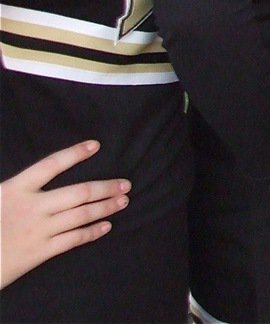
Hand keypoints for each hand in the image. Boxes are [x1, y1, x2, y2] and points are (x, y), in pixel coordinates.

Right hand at [1, 140, 129, 287]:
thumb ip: (15, 185)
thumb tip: (34, 174)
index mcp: (15, 189)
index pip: (51, 165)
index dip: (74, 154)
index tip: (95, 145)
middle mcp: (32, 207)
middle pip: (79, 192)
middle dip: (106, 187)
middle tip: (126, 184)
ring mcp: (39, 230)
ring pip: (82, 215)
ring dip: (106, 207)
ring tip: (123, 201)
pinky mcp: (40, 252)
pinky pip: (73, 239)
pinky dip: (92, 232)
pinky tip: (106, 226)